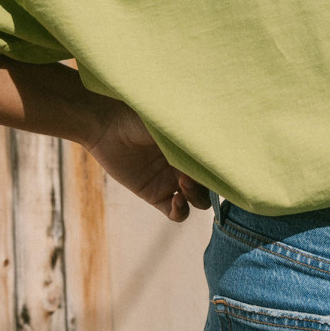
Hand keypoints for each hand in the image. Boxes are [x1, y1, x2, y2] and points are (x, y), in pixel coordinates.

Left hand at [85, 101, 210, 220]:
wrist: (109, 125)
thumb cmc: (142, 117)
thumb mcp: (172, 124)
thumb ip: (193, 136)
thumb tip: (217, 143)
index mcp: (192, 145)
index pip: (216, 163)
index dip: (220, 168)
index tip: (215, 164)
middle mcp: (185, 164)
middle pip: (210, 184)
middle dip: (209, 184)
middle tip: (194, 172)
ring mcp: (170, 180)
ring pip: (197, 200)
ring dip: (196, 196)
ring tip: (182, 183)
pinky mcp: (153, 194)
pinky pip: (175, 213)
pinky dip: (180, 211)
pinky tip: (175, 199)